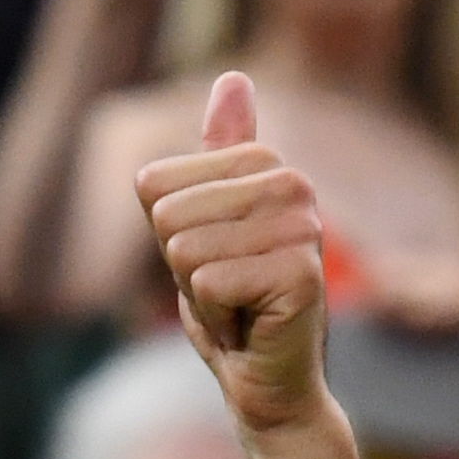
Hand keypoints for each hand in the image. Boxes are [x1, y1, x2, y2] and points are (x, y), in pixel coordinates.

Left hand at [138, 74, 330, 437]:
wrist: (269, 380)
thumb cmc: (232, 304)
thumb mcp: (202, 224)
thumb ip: (210, 159)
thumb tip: (234, 77)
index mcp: (264, 163)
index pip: (156, 185)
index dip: (168, 237)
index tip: (209, 262)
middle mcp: (292, 184)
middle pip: (169, 217)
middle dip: (183, 268)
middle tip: (225, 290)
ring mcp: (302, 228)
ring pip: (186, 252)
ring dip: (200, 295)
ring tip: (239, 306)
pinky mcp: (301, 274)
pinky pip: (211, 285)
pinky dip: (218, 318)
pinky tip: (250, 324)